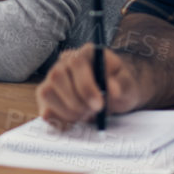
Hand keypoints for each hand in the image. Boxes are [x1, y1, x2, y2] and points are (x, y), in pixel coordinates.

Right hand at [35, 44, 153, 129]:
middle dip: (75, 101)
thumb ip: (122, 85)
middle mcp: (65, 62)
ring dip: (67, 111)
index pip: (76, 62)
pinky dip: (59, 120)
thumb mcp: (129, 85)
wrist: (116, 96)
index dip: (85, 85)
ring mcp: (53, 78)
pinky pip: (44, 109)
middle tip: (93, 112)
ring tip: (86, 114)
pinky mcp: (48, 96)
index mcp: (86, 53)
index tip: (99, 105)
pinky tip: (75, 120)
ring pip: (46, 93)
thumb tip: (113, 89)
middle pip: (56, 77)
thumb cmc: (121, 86)